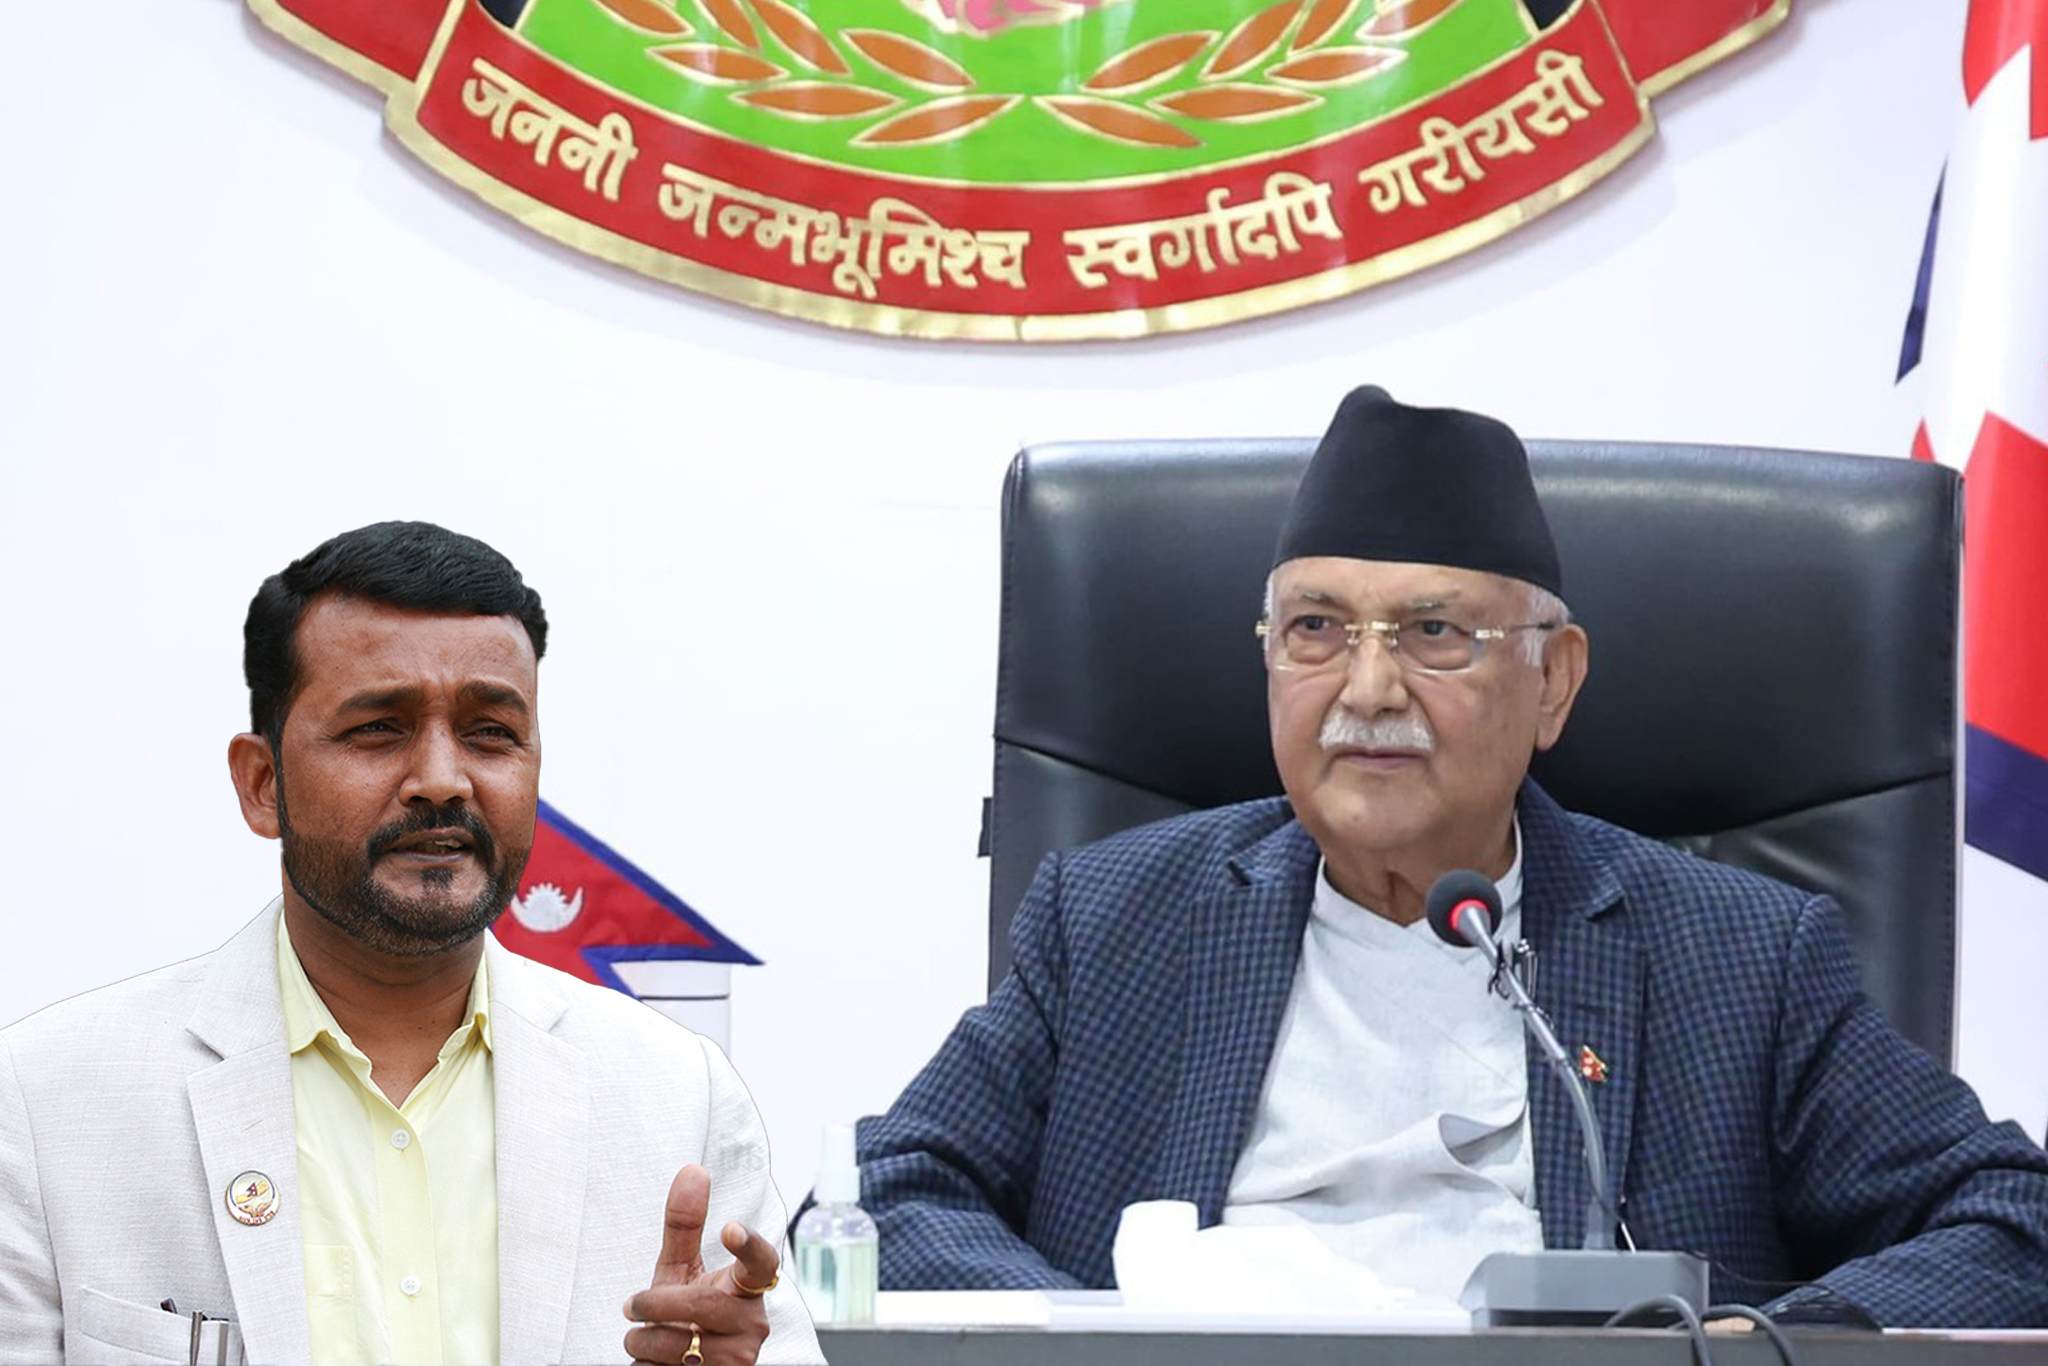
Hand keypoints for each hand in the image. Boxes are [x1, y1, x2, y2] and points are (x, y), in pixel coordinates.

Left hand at [622, 1166, 779, 1364]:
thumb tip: (692, 1171)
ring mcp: (739, 1359)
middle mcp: (752, 1324)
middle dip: (657, 1304)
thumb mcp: (680, 1269)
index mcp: (748, 1288)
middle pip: (703, 1304)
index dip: (748, 1245)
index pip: (761, 1263)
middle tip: (632, 1306)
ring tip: (646, 1339)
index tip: (729, 1227)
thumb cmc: (685, 1311)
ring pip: (680, 1346)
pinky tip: (656, 1361)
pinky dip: (648, 1364)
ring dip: (645, 1341)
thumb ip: (685, 1224)